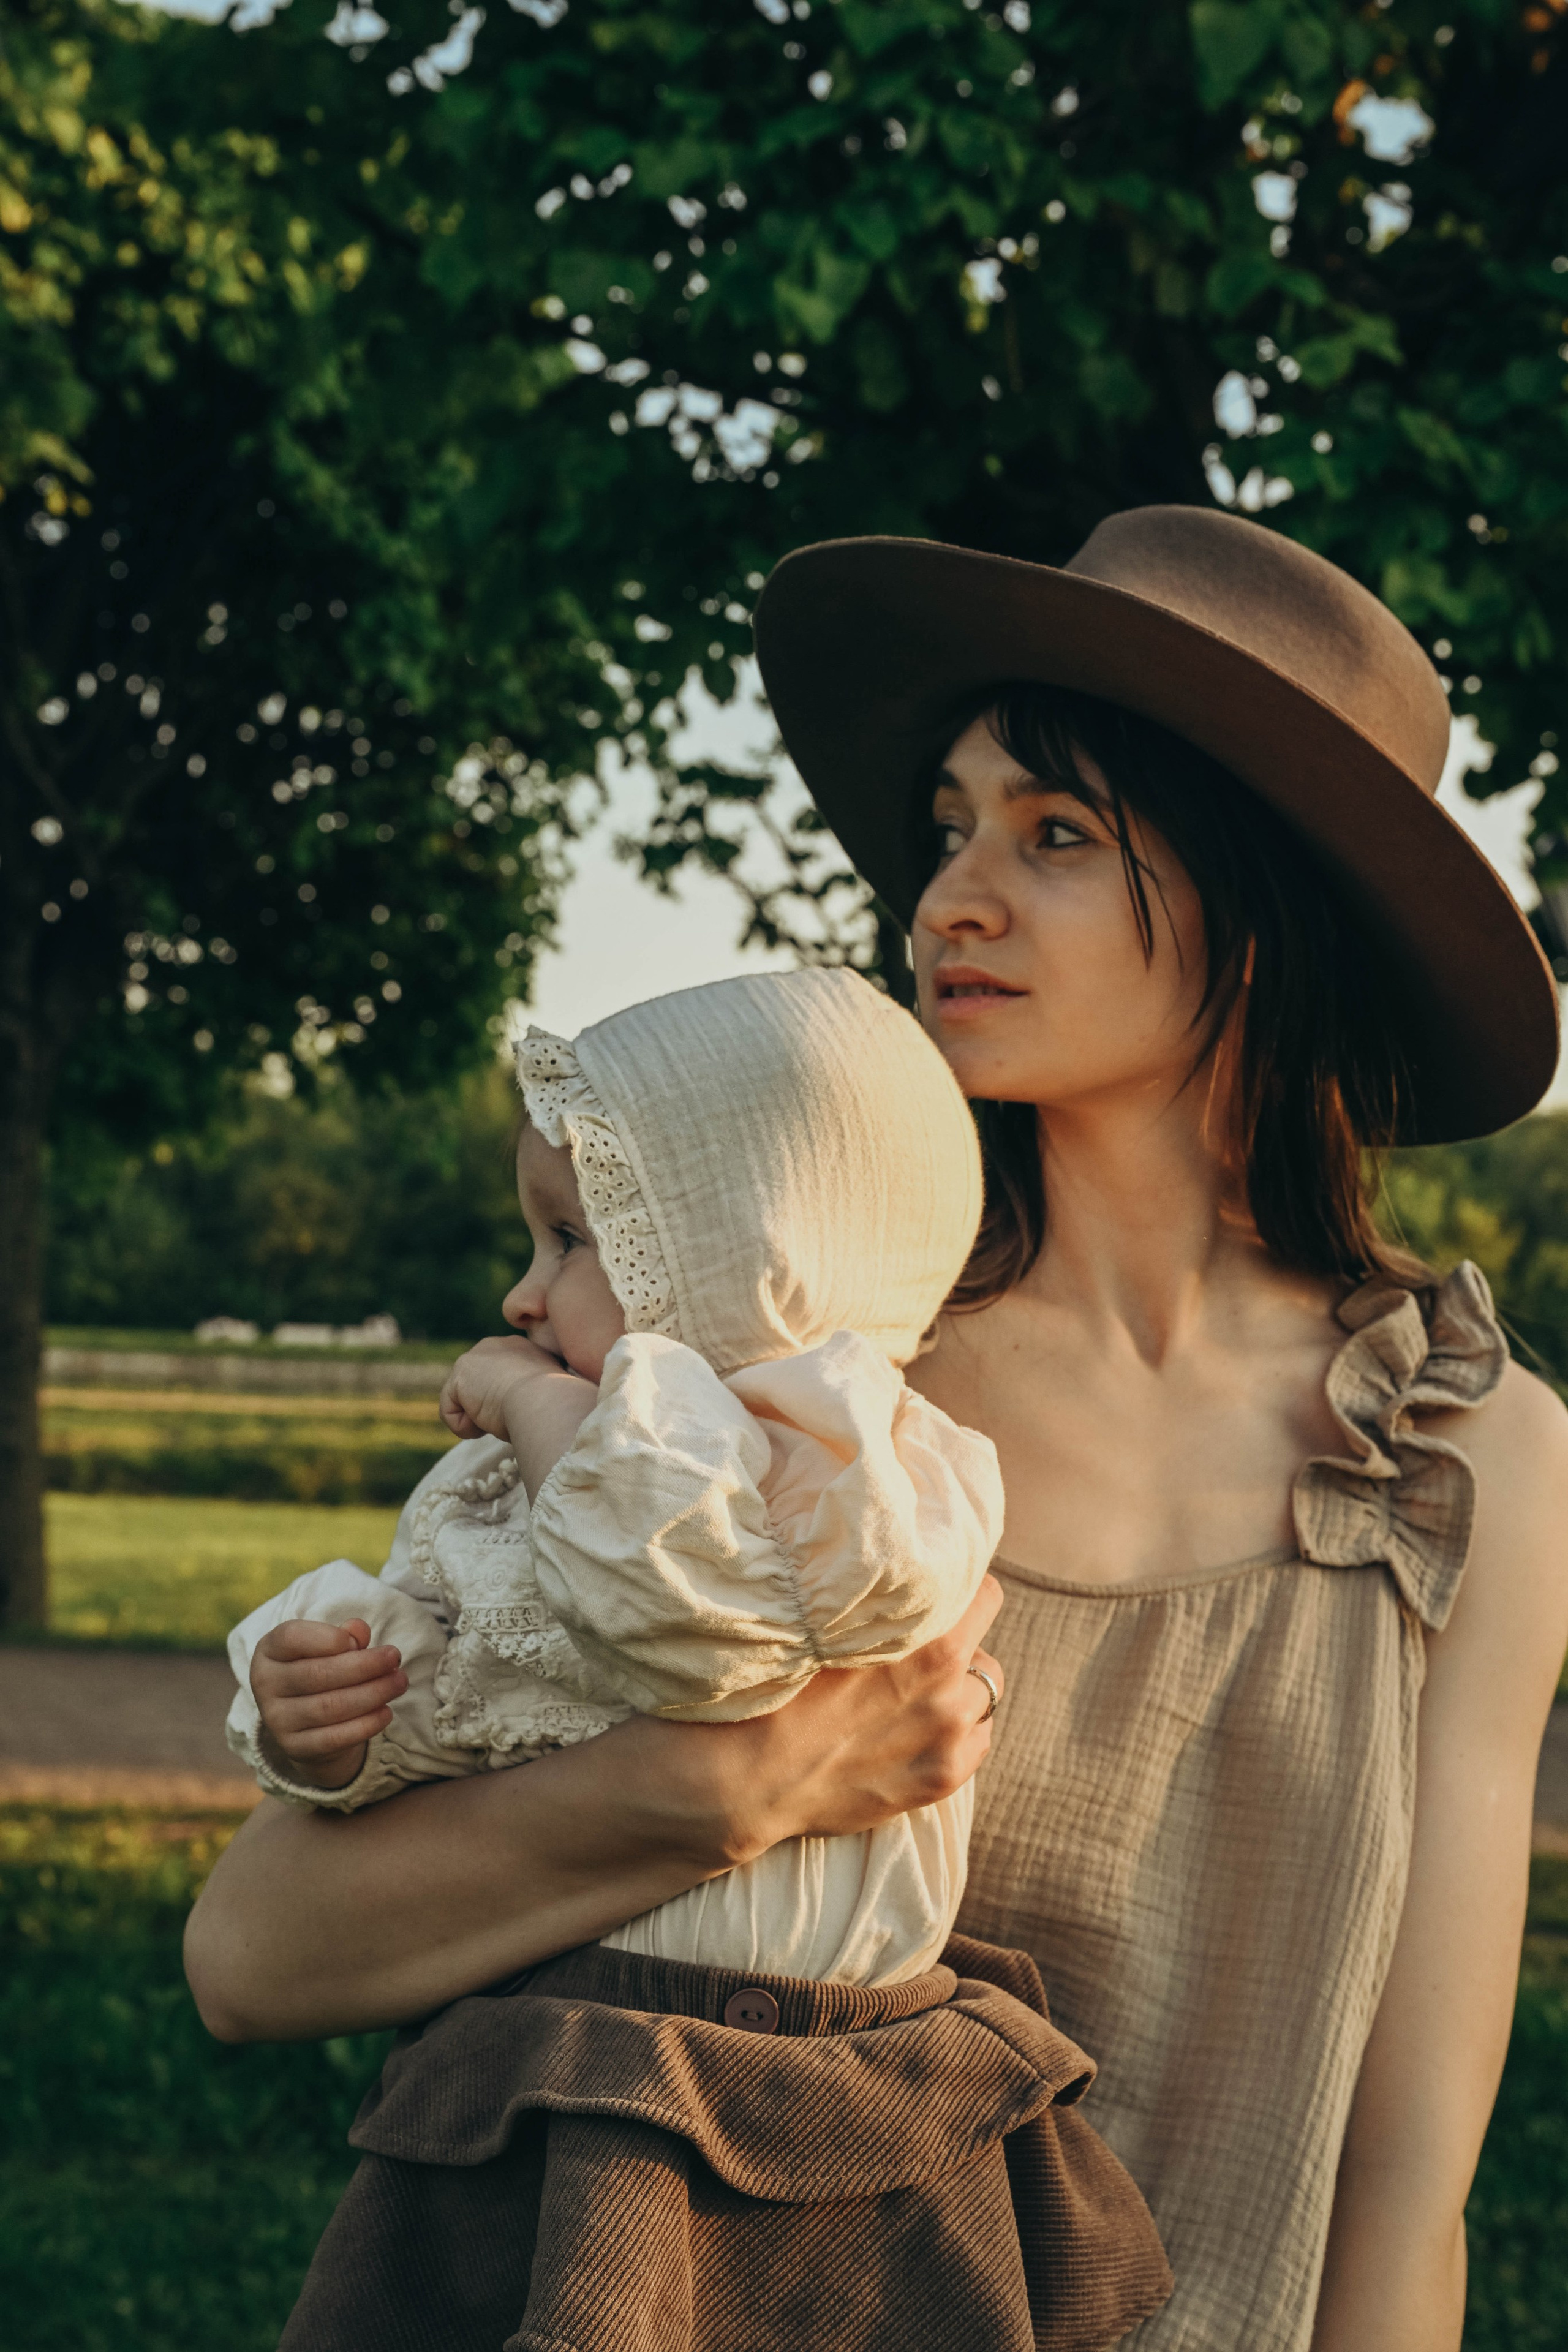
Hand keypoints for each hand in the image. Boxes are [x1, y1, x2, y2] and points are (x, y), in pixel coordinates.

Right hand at [250, 1617, 407, 1791]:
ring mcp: (277, 1720)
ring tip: (399, 1682)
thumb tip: (358, 1630)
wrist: (305, 1721)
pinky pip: (334, 1738)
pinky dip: (365, 1725)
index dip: (328, 1637)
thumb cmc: (320, 1668)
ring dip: (372, 1694)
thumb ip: (343, 1635)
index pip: (291, 1638)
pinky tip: (386, 1712)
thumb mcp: (327, 1646)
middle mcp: (265, 1686)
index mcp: (269, 1651)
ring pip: (329, 1707)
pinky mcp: (295, 1748)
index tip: (359, 1641)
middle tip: (394, 1658)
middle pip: (317, 1674)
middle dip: (363, 1665)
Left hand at [441, 1332, 600, 1499]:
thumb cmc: (557, 1406)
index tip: (524, 1413)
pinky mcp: (460, 1374)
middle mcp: (496, 1345)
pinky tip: (487, 1425)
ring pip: (463, 1401)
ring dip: (480, 1419)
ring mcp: (475, 1356)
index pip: (499, 1379)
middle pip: (477, 1388)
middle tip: (513, 1416)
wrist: (548, 1400)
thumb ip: (530, 1394)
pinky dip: (466, 1428)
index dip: (506, 1403)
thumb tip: (523, 1410)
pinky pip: (450, 1412)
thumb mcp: (546, 1395)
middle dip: (488, 1408)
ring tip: (504, 1418)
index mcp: (522, 1349)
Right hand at [687, 1575, 1007, 1866]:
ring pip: (983, 1695)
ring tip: (915, 1694)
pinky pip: (979, 1743)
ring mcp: (948, 1737)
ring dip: (958, 1689)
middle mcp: (948, 1686)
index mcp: (926, 1637)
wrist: (746, 1777)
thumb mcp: (826, 1624)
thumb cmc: (773, 1689)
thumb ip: (877, 1605)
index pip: (985, 1594)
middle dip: (956, 1642)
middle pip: (983, 1645)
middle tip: (914, 1649)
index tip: (935, 1597)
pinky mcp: (940, 1779)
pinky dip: (959, 1733)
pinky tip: (919, 1731)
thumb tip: (898, 1579)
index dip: (959, 1591)